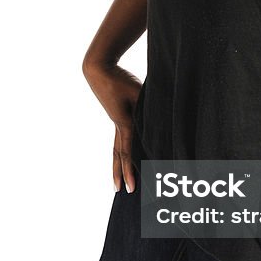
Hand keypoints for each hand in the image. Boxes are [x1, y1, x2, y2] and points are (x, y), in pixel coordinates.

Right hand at [83, 63, 141, 193]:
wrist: (100, 69)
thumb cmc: (121, 80)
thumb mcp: (139, 93)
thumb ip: (147, 108)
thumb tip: (161, 121)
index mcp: (125, 123)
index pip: (127, 152)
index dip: (129, 171)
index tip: (131, 187)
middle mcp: (118, 126)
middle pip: (118, 155)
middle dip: (120, 174)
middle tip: (120, 191)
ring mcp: (115, 121)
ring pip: (116, 149)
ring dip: (117, 165)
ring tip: (116, 180)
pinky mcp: (116, 115)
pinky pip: (119, 138)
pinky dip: (121, 149)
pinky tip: (124, 154)